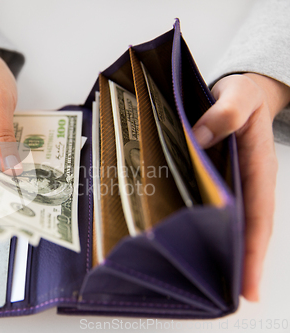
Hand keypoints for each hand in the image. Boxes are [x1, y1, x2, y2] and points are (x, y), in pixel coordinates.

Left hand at [192, 73, 289, 300]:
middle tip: (219, 295)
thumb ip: (223, 114)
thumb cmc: (244, 96)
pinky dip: (201, 225)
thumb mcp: (238, 96)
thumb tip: (195, 137)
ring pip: (228, 222)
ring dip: (217, 249)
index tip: (249, 286)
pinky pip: (209, 206)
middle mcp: (246, 183)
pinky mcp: (214, 181)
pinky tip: (184, 240)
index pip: (257, 215)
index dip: (253, 250)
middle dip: (235, 263)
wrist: (240, 94)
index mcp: (258, 168)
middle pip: (244, 229)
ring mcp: (231, 185)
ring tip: (200, 280)